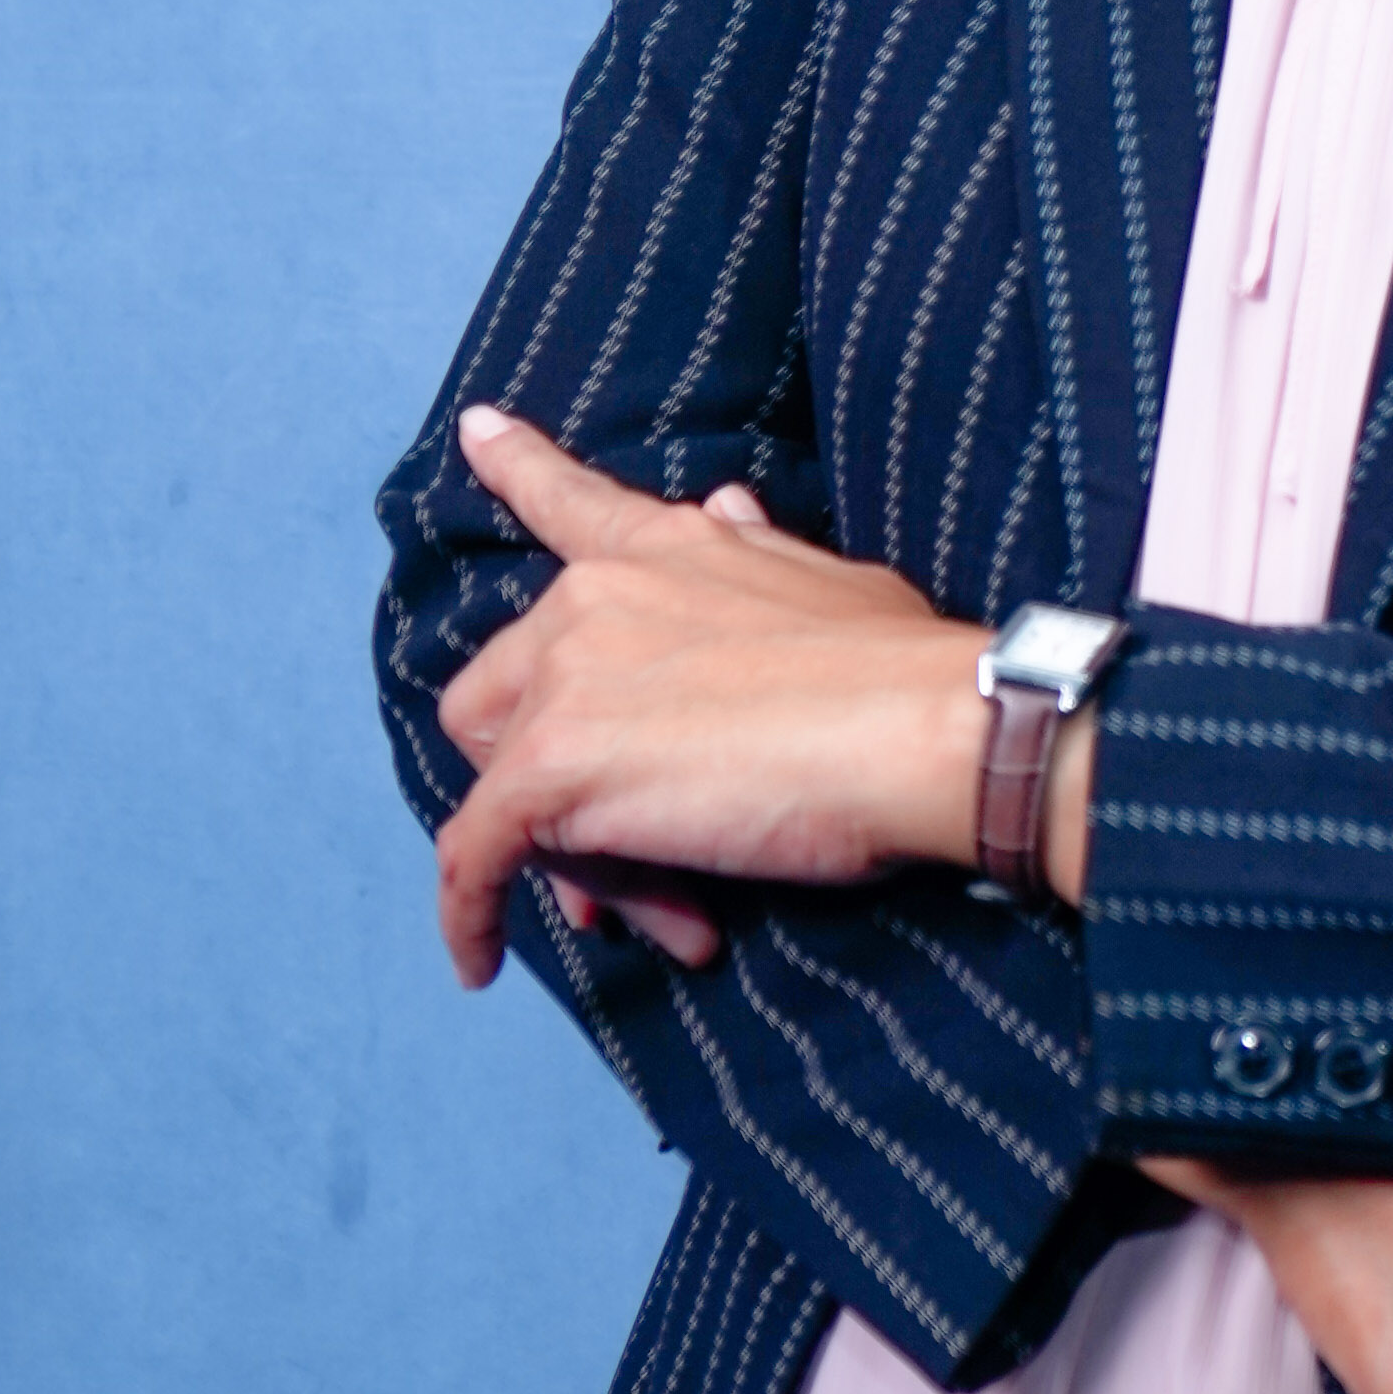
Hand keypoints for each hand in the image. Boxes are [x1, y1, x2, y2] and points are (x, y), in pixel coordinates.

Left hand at [431, 405, 986, 991]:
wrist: (923, 729)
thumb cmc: (905, 670)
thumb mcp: (829, 582)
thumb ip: (757, 554)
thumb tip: (726, 507)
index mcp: (664, 550)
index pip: (572, 500)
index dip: (518, 465)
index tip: (479, 432)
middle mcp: (593, 599)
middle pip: (512, 694)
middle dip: (561, 779)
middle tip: (647, 849)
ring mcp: (566, 680)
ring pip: (509, 785)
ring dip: (566, 853)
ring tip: (669, 905)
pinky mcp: (551, 770)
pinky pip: (474, 853)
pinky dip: (469, 911)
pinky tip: (477, 960)